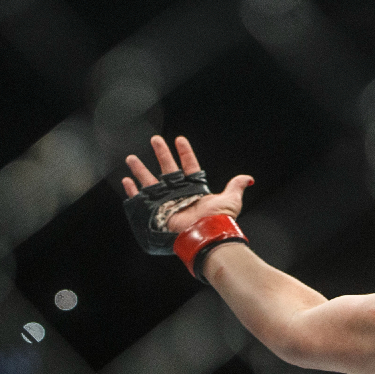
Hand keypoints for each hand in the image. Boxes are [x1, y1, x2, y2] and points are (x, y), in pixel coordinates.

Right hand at [122, 135, 253, 232]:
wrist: (205, 234)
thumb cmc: (218, 218)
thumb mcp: (231, 199)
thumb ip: (236, 186)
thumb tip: (248, 179)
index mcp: (196, 188)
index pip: (189, 165)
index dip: (185, 152)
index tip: (179, 139)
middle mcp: (180, 193)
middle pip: (168, 168)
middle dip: (161, 153)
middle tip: (155, 139)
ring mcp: (167, 201)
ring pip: (151, 181)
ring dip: (140, 169)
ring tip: (131, 158)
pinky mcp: (156, 211)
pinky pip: (140, 199)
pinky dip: (132, 190)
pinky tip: (126, 180)